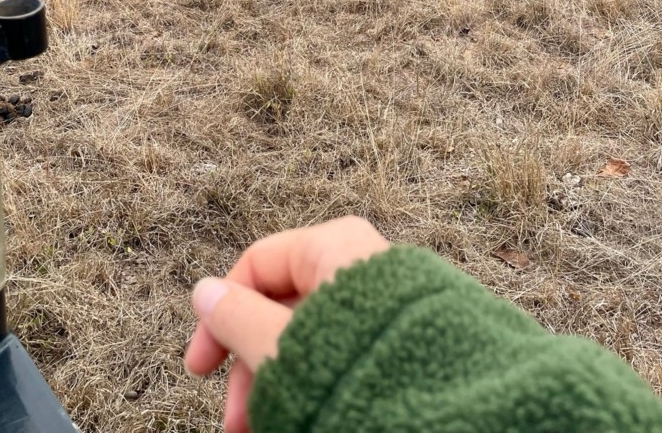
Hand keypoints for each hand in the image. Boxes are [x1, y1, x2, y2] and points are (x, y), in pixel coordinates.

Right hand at [184, 215, 389, 432]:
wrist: (462, 420)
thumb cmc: (360, 374)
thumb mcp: (282, 349)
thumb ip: (238, 319)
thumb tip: (204, 291)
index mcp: (336, 247)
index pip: (259, 265)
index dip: (219, 315)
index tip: (199, 371)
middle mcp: (362, 265)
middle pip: (284, 307)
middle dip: (252, 367)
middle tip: (237, 424)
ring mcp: (386, 304)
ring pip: (313, 338)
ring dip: (280, 384)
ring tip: (265, 431)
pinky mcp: (404, 340)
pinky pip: (345, 354)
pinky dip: (317, 383)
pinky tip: (301, 421)